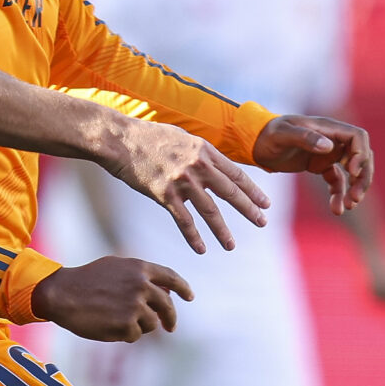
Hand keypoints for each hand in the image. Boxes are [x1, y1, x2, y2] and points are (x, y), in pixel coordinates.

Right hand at [31, 257, 191, 342]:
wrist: (62, 294)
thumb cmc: (85, 281)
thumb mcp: (114, 267)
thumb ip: (139, 275)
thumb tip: (163, 291)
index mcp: (140, 268)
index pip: (171, 278)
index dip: (183, 289)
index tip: (189, 297)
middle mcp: (142, 285)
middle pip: (167, 306)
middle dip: (170, 319)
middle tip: (170, 327)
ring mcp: (136, 306)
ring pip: (152, 324)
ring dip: (140, 327)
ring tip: (118, 321)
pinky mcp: (127, 325)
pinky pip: (136, 336)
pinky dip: (125, 335)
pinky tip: (108, 327)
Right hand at [103, 116, 267, 253]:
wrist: (120, 139)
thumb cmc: (147, 136)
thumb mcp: (181, 137)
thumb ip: (198, 151)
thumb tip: (210, 161)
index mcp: (205, 150)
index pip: (236, 174)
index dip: (252, 190)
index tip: (265, 203)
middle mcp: (198, 166)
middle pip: (230, 192)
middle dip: (249, 209)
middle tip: (262, 222)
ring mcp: (182, 181)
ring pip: (210, 211)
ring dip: (222, 231)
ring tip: (231, 245)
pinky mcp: (164, 194)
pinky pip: (183, 220)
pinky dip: (193, 237)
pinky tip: (201, 249)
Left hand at [253, 114, 373, 213]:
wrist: (255, 143)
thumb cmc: (267, 134)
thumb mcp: (282, 134)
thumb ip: (305, 137)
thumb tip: (329, 147)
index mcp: (328, 128)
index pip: (358, 137)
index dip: (361, 154)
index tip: (351, 172)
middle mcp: (332, 139)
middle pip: (361, 156)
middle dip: (362, 177)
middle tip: (355, 197)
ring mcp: (328, 153)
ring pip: (353, 171)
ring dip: (354, 188)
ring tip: (348, 206)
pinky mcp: (320, 165)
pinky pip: (337, 181)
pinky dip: (339, 194)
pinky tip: (336, 209)